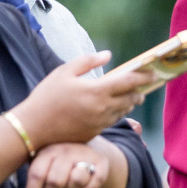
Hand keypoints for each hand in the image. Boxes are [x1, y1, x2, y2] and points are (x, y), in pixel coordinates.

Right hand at [13, 52, 148, 148]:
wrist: (33, 128)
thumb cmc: (46, 96)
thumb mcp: (63, 72)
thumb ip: (87, 61)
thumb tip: (108, 55)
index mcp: (97, 91)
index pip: (129, 82)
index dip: (144, 77)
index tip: (153, 73)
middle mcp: (103, 109)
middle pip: (132, 98)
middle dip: (139, 91)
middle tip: (143, 85)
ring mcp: (101, 123)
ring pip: (124, 111)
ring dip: (130, 102)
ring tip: (131, 95)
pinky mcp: (96, 132)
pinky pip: (113, 120)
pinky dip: (117, 112)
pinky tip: (113, 107)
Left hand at [23, 142, 108, 187]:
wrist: (87, 147)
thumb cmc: (58, 161)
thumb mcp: (43, 162)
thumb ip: (36, 176)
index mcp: (48, 150)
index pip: (37, 174)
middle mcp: (66, 150)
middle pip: (56, 180)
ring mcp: (85, 154)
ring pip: (77, 180)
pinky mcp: (101, 161)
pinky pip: (96, 180)